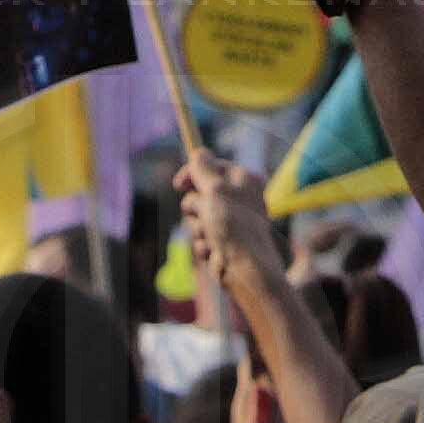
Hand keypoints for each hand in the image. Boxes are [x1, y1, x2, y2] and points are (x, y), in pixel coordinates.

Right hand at [175, 152, 280, 302]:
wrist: (245, 270)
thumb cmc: (234, 227)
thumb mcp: (215, 190)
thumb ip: (203, 169)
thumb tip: (198, 152)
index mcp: (243, 179)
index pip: (211, 166)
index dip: (192, 174)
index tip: (178, 185)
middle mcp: (238, 198)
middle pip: (199, 193)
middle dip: (194, 207)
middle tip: (205, 217)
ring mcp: (229, 221)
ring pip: (195, 217)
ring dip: (198, 228)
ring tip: (212, 237)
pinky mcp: (221, 241)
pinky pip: (200, 237)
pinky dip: (203, 244)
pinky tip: (214, 251)